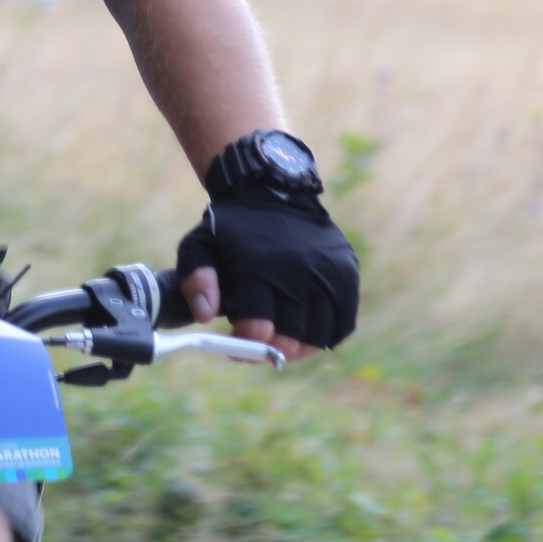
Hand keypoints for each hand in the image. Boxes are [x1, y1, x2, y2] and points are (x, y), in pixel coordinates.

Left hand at [177, 194, 358, 359]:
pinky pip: (343, 323)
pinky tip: (306, 330)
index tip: (238, 343)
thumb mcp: (200, 245)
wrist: (276, 192)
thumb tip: (205, 316)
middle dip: (271, 349)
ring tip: (281, 339)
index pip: (258, 326)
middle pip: (290, 338)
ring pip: (318, 336)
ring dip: (298, 347)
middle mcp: (297, 271)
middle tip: (259, 345)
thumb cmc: (233, 230)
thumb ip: (196, 279)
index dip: (247, 344)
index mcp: (259, 267)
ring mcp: (327, 273)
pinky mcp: (347, 273)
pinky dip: (325, 335)